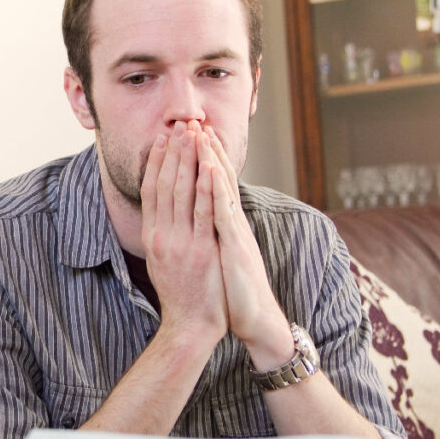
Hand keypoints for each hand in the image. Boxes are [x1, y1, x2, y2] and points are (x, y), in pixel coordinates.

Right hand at [140, 121, 226, 344]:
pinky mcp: (203, 250)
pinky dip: (206, 187)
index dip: (156, 161)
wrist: (188, 326)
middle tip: (179, 124)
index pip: (151, 190)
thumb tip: (159, 214)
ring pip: (183, 192)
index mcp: (152, 236)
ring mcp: (182, 242)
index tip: (162, 138)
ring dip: (189, 160)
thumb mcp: (160, 261)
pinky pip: (205, 212)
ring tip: (193, 134)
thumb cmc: (180, 296)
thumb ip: (161, 234)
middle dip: (173, 152)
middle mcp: (163, 235)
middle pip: (166, 184)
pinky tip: (210, 166)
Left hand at [200, 127, 290, 361]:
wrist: (252, 317)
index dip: (200, 159)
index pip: (211, 184)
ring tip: (201, 133)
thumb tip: (198, 217)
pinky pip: (225, 213)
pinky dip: (218, 191)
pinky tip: (212, 171)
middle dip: (204, 149)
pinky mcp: (236, 246)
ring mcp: (234, 232)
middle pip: (217, 179)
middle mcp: (230, 222)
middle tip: (192, 121)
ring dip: (212, 160)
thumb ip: (210, 232)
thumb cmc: (231, 288)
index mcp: (223, 223)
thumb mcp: (217, 253)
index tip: (187, 135)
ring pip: (222, 189)